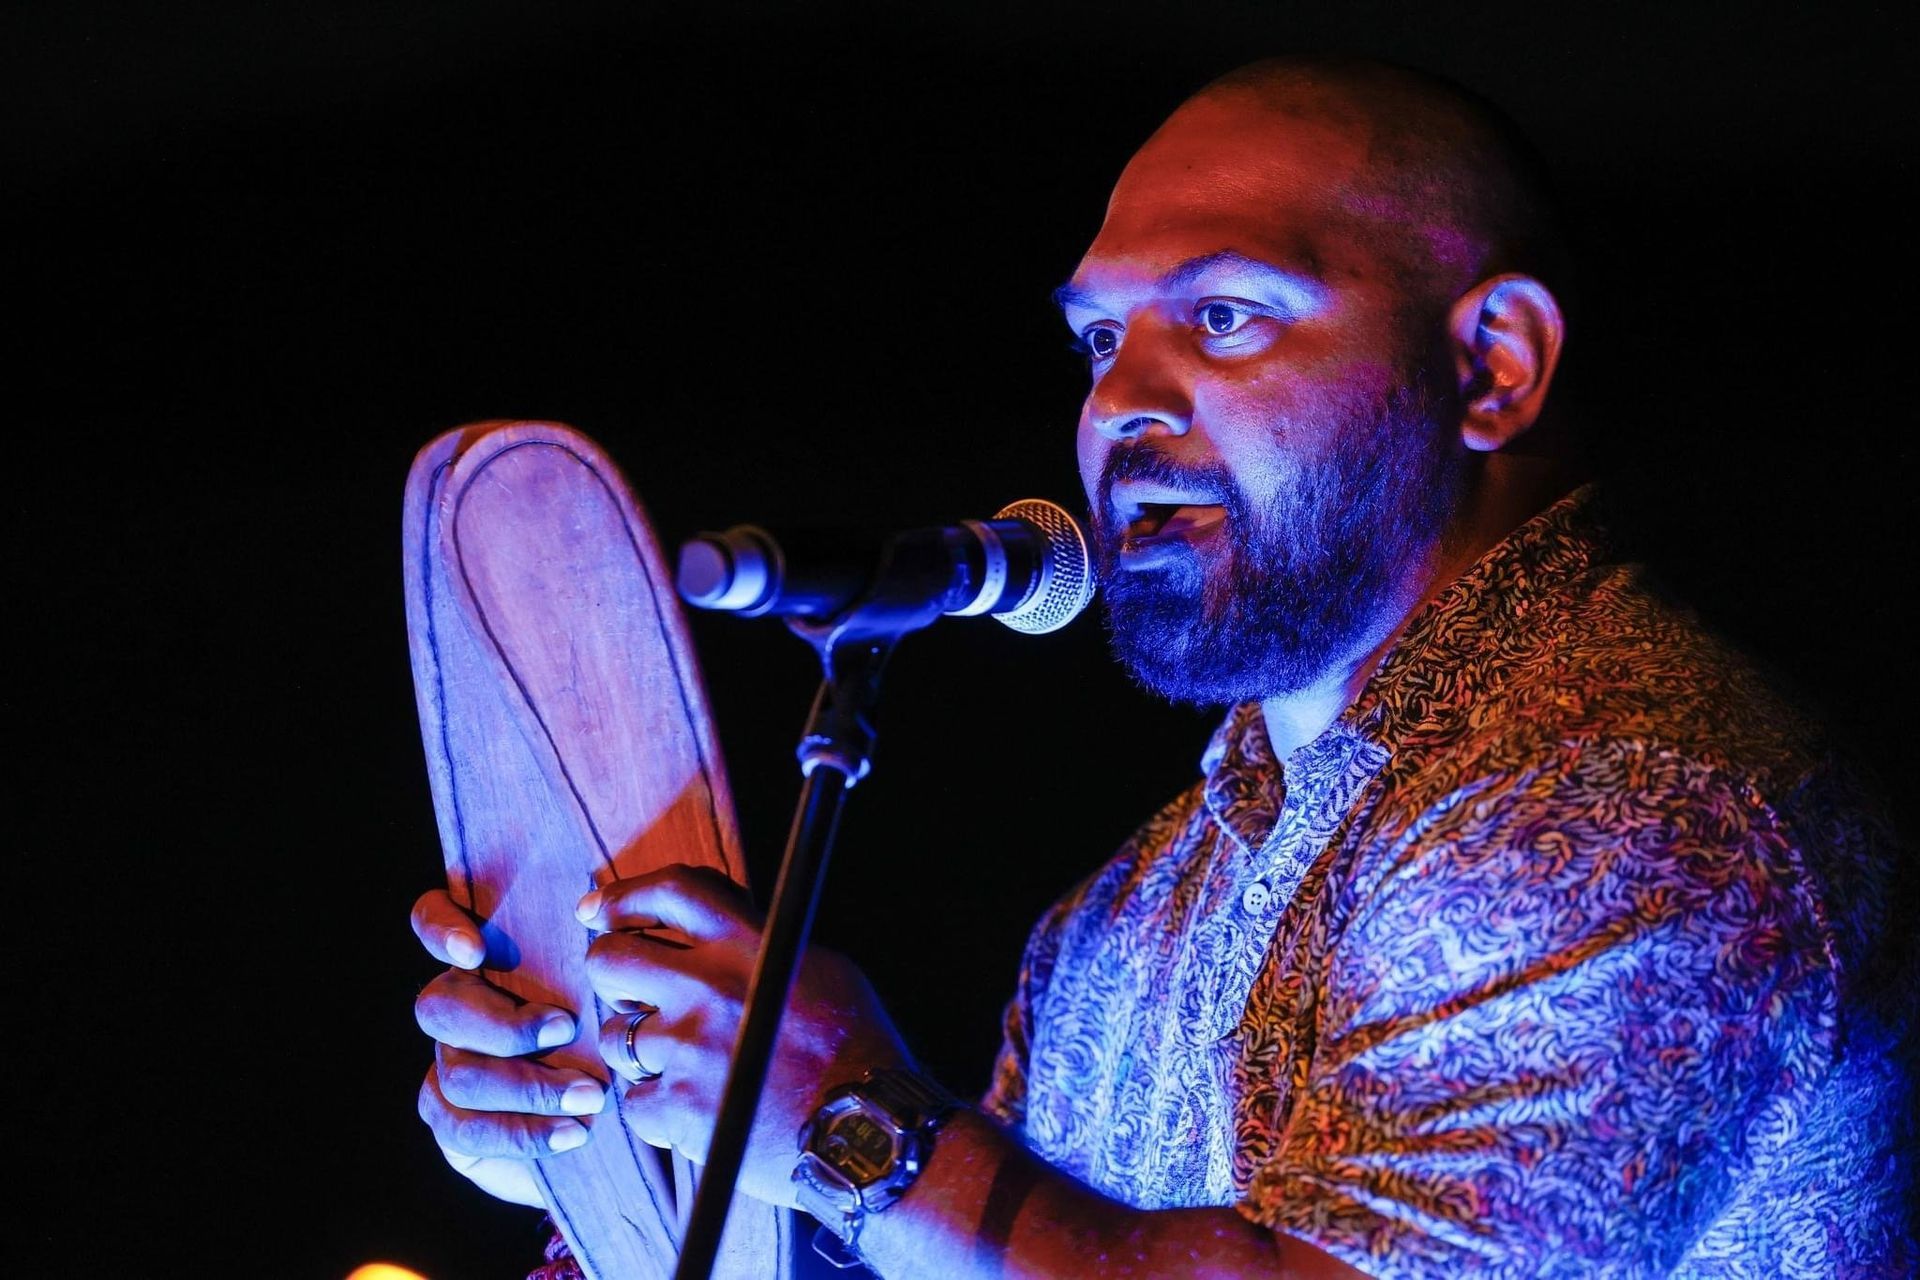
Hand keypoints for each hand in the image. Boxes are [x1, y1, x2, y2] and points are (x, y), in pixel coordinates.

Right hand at [410, 889, 609, 1207]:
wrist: (614, 1116)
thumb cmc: (618, 1022)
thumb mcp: (614, 980)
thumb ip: (600, 944)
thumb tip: (605, 912)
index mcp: (486, 956)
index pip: (432, 918)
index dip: (439, 928)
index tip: (475, 952)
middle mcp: (458, 1006)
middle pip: (439, 1006)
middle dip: (505, 1024)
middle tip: (567, 1029)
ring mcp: (449, 1065)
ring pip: (457, 1074)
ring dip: (527, 1087)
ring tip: (590, 1096)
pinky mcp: (452, 1121)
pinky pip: (464, 1130)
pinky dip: (521, 1133)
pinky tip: (570, 1134)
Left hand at [578, 864, 910, 1206]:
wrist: (869, 1132)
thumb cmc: (855, 1050)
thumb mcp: (822, 968)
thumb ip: (759, 945)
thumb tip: (714, 932)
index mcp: (748, 946)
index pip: (670, 894)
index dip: (624, 896)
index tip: (597, 909)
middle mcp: (709, 988)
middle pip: (612, 960)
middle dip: (609, 973)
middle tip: (625, 990)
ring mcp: (689, 1049)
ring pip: (616, 1035)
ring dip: (636, 1048)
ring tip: (679, 1065)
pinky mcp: (678, 1108)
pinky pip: (632, 1101)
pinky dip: (654, 1107)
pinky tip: (690, 1109)